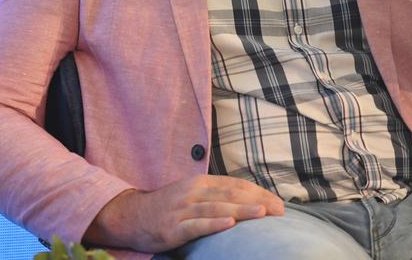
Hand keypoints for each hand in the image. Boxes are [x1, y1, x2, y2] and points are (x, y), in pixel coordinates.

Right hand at [84, 175, 284, 252]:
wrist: (131, 216)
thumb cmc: (167, 207)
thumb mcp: (191, 194)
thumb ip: (215, 195)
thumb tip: (248, 201)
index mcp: (199, 183)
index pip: (234, 185)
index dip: (258, 192)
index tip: (278, 203)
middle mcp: (192, 192)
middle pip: (229, 194)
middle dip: (257, 201)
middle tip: (279, 210)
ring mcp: (182, 210)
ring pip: (216, 207)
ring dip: (241, 209)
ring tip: (262, 212)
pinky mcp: (173, 228)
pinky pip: (196, 225)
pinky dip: (214, 223)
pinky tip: (229, 224)